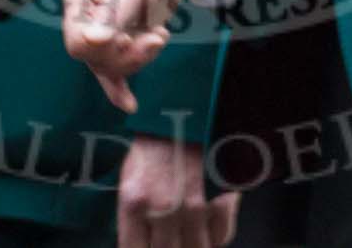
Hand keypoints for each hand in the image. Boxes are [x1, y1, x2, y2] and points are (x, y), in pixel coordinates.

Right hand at [62, 0, 194, 112]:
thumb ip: (113, 15)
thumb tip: (92, 42)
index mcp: (79, 0)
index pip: (77, 43)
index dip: (102, 50)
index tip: (127, 39)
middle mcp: (85, 19)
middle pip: (96, 60)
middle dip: (129, 55)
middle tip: (157, 38)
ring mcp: (101, 32)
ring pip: (111, 67)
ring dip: (140, 58)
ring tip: (160, 36)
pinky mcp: (118, 41)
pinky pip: (114, 70)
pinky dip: (120, 87)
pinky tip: (129, 103)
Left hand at [117, 135, 238, 247]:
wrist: (184, 116)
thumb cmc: (152, 150)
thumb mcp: (129, 181)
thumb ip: (133, 219)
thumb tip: (142, 246)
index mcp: (133, 204)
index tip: (149, 247)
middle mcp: (161, 209)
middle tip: (173, 238)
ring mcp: (191, 206)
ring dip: (195, 244)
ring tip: (190, 234)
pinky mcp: (216, 199)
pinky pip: (222, 235)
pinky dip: (218, 235)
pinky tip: (211, 222)